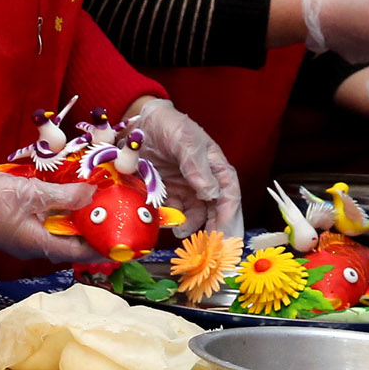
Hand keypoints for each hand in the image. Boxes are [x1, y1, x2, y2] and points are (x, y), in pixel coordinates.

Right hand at [0, 170, 101, 265]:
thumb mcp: (31, 193)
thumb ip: (63, 196)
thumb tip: (91, 194)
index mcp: (38, 244)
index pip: (78, 252)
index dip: (101, 249)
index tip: (120, 246)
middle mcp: (31, 248)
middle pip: (68, 245)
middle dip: (89, 236)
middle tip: (109, 222)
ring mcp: (19, 240)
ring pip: (54, 236)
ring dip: (72, 227)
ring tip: (90, 212)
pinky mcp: (11, 229)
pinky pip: (41, 228)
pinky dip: (56, 219)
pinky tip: (63, 204)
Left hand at [123, 96, 241, 243]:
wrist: (140, 122)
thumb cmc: (169, 126)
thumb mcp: (184, 140)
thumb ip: (196, 166)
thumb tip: (210, 194)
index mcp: (216, 167)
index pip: (228, 194)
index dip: (228, 214)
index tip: (222, 230)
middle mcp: (204, 181)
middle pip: (215, 210)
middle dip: (214, 229)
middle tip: (209, 247)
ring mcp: (186, 189)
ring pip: (195, 215)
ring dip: (191, 227)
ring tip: (181, 233)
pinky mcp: (167, 193)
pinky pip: (173, 212)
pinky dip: (172, 221)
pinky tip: (167, 225)